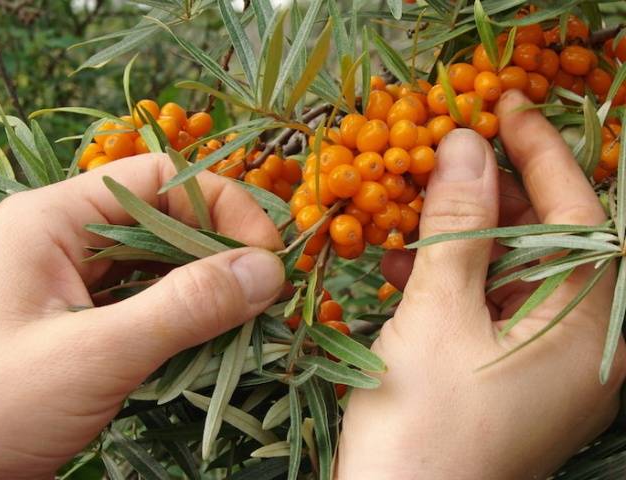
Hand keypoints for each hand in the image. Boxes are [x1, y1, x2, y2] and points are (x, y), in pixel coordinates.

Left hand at [0, 154, 284, 479]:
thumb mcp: (92, 355)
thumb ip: (184, 308)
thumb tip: (268, 271)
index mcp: (52, 219)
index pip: (157, 179)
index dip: (221, 206)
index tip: (268, 256)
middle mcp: (64, 239)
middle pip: (163, 218)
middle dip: (219, 250)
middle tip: (267, 291)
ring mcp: (73, 282)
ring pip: (160, 262)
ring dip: (207, 286)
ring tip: (248, 316)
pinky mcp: (83, 321)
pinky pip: (148, 301)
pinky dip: (185, 315)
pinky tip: (212, 336)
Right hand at [338, 90, 625, 478]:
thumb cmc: (423, 426)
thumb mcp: (437, 314)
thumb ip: (459, 227)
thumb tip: (465, 146)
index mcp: (587, 329)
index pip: (579, 214)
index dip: (541, 153)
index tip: (505, 106)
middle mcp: (581, 346)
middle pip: (547, 242)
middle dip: (494, 196)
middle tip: (446, 160)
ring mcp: (546, 365)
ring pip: (512, 273)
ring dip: (462, 239)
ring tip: (412, 217)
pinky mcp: (510, 377)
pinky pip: (491, 307)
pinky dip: (453, 280)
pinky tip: (407, 268)